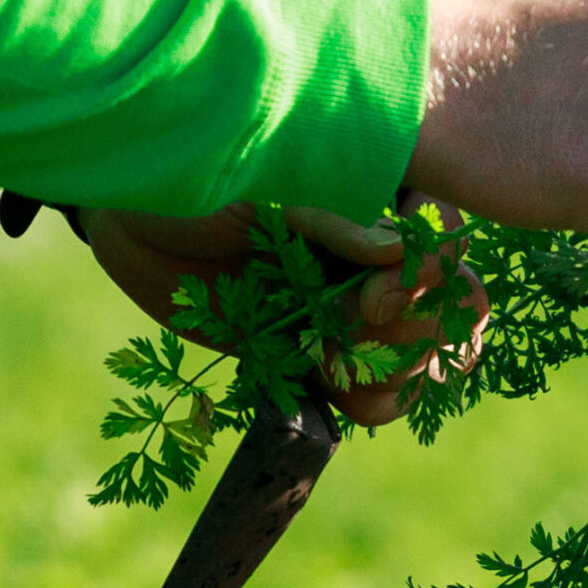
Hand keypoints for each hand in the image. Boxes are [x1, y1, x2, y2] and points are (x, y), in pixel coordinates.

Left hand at [79, 196, 484, 427]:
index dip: (428, 282)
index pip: (449, 250)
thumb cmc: (196, 183)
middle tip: (349, 327)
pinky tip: (323, 387)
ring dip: (390, 377)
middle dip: (413, 335)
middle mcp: (380, 265)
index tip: (372, 295)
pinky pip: (375, 397)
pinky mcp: (319, 359)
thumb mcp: (262, 190)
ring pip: (423, 365)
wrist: (133, 220)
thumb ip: (330, 219)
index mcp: (378, 211)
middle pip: (455, 315)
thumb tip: (395, 248)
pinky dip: (366, 404)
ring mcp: (353, 316)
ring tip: (327, 363)